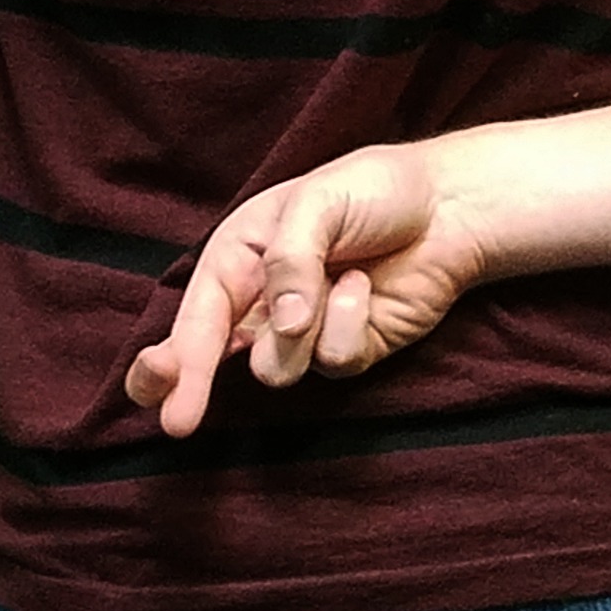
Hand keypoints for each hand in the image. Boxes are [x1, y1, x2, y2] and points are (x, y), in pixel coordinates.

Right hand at [124, 143, 489, 437]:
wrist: (449, 206)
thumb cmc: (375, 189)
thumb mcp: (320, 200)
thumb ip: (291, 259)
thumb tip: (283, 323)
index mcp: (239, 256)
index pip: (194, 316)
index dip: (171, 358)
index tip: (161, 381)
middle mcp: (260, 301)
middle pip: (204, 362)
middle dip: (188, 386)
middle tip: (179, 420)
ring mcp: (302, 333)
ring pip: (277, 369)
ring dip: (308, 328)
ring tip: (343, 275)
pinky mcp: (345, 352)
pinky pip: (332, 362)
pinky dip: (350, 323)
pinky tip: (365, 288)